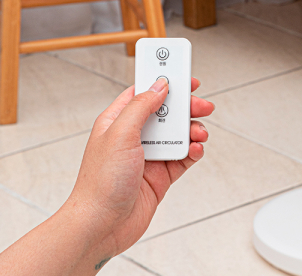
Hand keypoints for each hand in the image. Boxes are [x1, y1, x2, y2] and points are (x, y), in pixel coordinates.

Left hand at [63, 78, 213, 259]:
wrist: (101, 227)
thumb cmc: (99, 184)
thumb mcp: (120, 133)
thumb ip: (142, 106)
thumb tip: (159, 86)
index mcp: (119, 120)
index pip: (144, 92)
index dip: (164, 81)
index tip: (183, 75)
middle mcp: (135, 136)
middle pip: (167, 111)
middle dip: (187, 107)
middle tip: (202, 106)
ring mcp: (149, 155)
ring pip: (178, 133)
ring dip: (193, 130)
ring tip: (199, 134)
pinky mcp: (161, 175)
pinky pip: (183, 156)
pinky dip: (193, 151)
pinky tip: (195, 150)